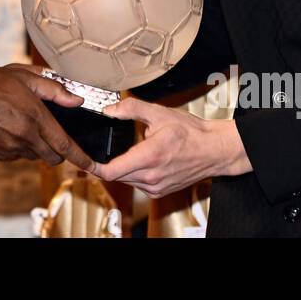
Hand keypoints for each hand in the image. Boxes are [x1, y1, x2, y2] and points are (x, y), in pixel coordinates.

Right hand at [0, 64, 95, 169]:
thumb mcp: (22, 76)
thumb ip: (53, 89)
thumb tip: (76, 100)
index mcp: (34, 118)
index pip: (65, 145)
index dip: (81, 157)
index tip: (92, 165)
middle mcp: (24, 138)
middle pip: (51, 157)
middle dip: (56, 150)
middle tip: (49, 133)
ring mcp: (8, 149)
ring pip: (32, 155)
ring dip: (33, 146)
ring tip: (17, 122)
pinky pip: (13, 156)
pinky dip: (15, 146)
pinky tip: (3, 128)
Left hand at [96, 97, 250, 196]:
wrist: (214, 150)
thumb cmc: (191, 133)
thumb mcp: (160, 113)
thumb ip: (131, 108)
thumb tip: (109, 109)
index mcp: (148, 157)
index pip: (110, 171)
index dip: (93, 165)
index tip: (85, 158)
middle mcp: (150, 177)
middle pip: (116, 175)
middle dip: (108, 162)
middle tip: (106, 148)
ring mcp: (155, 187)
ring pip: (126, 180)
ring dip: (123, 167)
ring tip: (133, 150)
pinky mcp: (160, 191)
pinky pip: (138, 184)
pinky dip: (135, 173)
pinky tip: (143, 160)